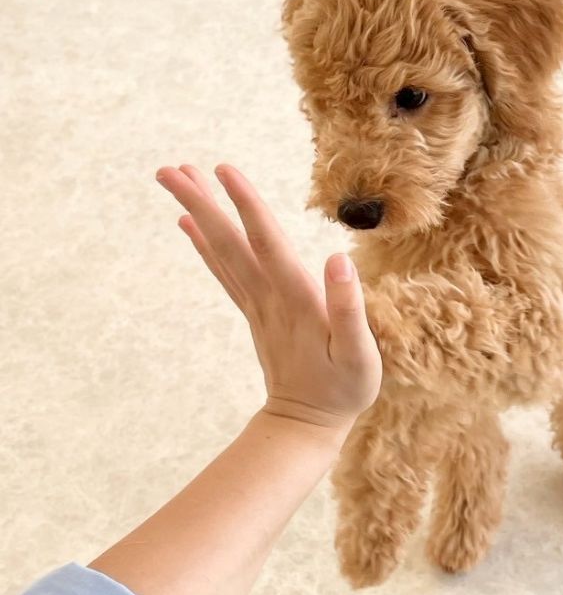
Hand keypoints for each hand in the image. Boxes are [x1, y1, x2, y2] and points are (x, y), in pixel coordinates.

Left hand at [155, 164, 381, 431]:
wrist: (305, 425)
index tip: (224, 169)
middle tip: (170, 168)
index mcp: (296, 300)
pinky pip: (223, 271)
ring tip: (177, 178)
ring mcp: (256, 304)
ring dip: (197, 214)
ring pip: (221, 252)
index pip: (267, 243)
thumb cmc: (342, 389)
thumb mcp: (360, 355)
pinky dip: (203, 245)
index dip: (247, 205)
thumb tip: (339, 259)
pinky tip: (189, 223)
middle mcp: (267, 297)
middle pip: (230, 243)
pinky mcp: (253, 312)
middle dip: (202, 202)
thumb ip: (349, 309)